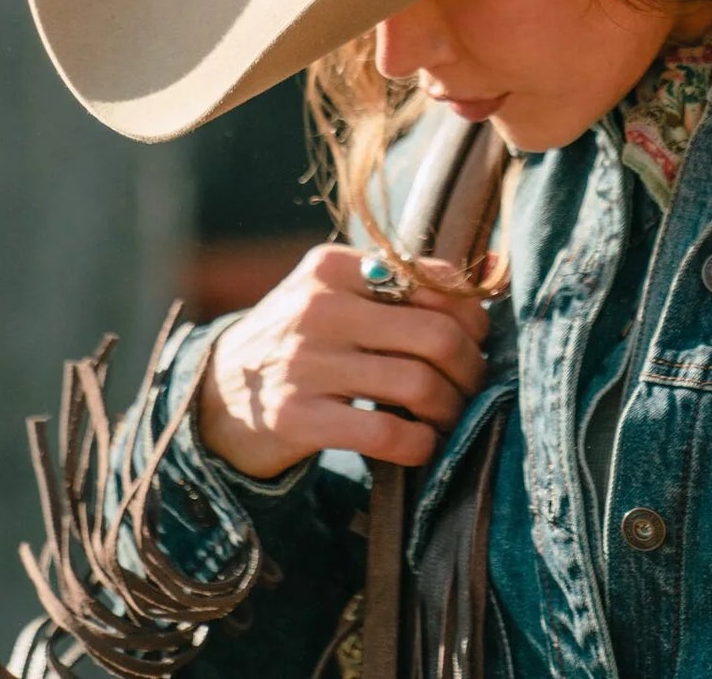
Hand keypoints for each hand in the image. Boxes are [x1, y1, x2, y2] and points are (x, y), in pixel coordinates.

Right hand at [197, 244, 489, 477]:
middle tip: (473, 384)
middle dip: (470, 367)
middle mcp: (318, 307)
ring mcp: (305, 363)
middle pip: (435, 335)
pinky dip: (418, 444)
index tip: (475, 338)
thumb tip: (495, 269)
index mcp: (334, 266)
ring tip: (451, 416)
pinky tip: (422, 445)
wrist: (215, 397)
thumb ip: (403, 283)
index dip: (470, 315)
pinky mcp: (297, 417)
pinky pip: (384, 433)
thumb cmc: (301, 340)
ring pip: (417, 384)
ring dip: (449, 408)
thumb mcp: (336, 295)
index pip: (433, 279)